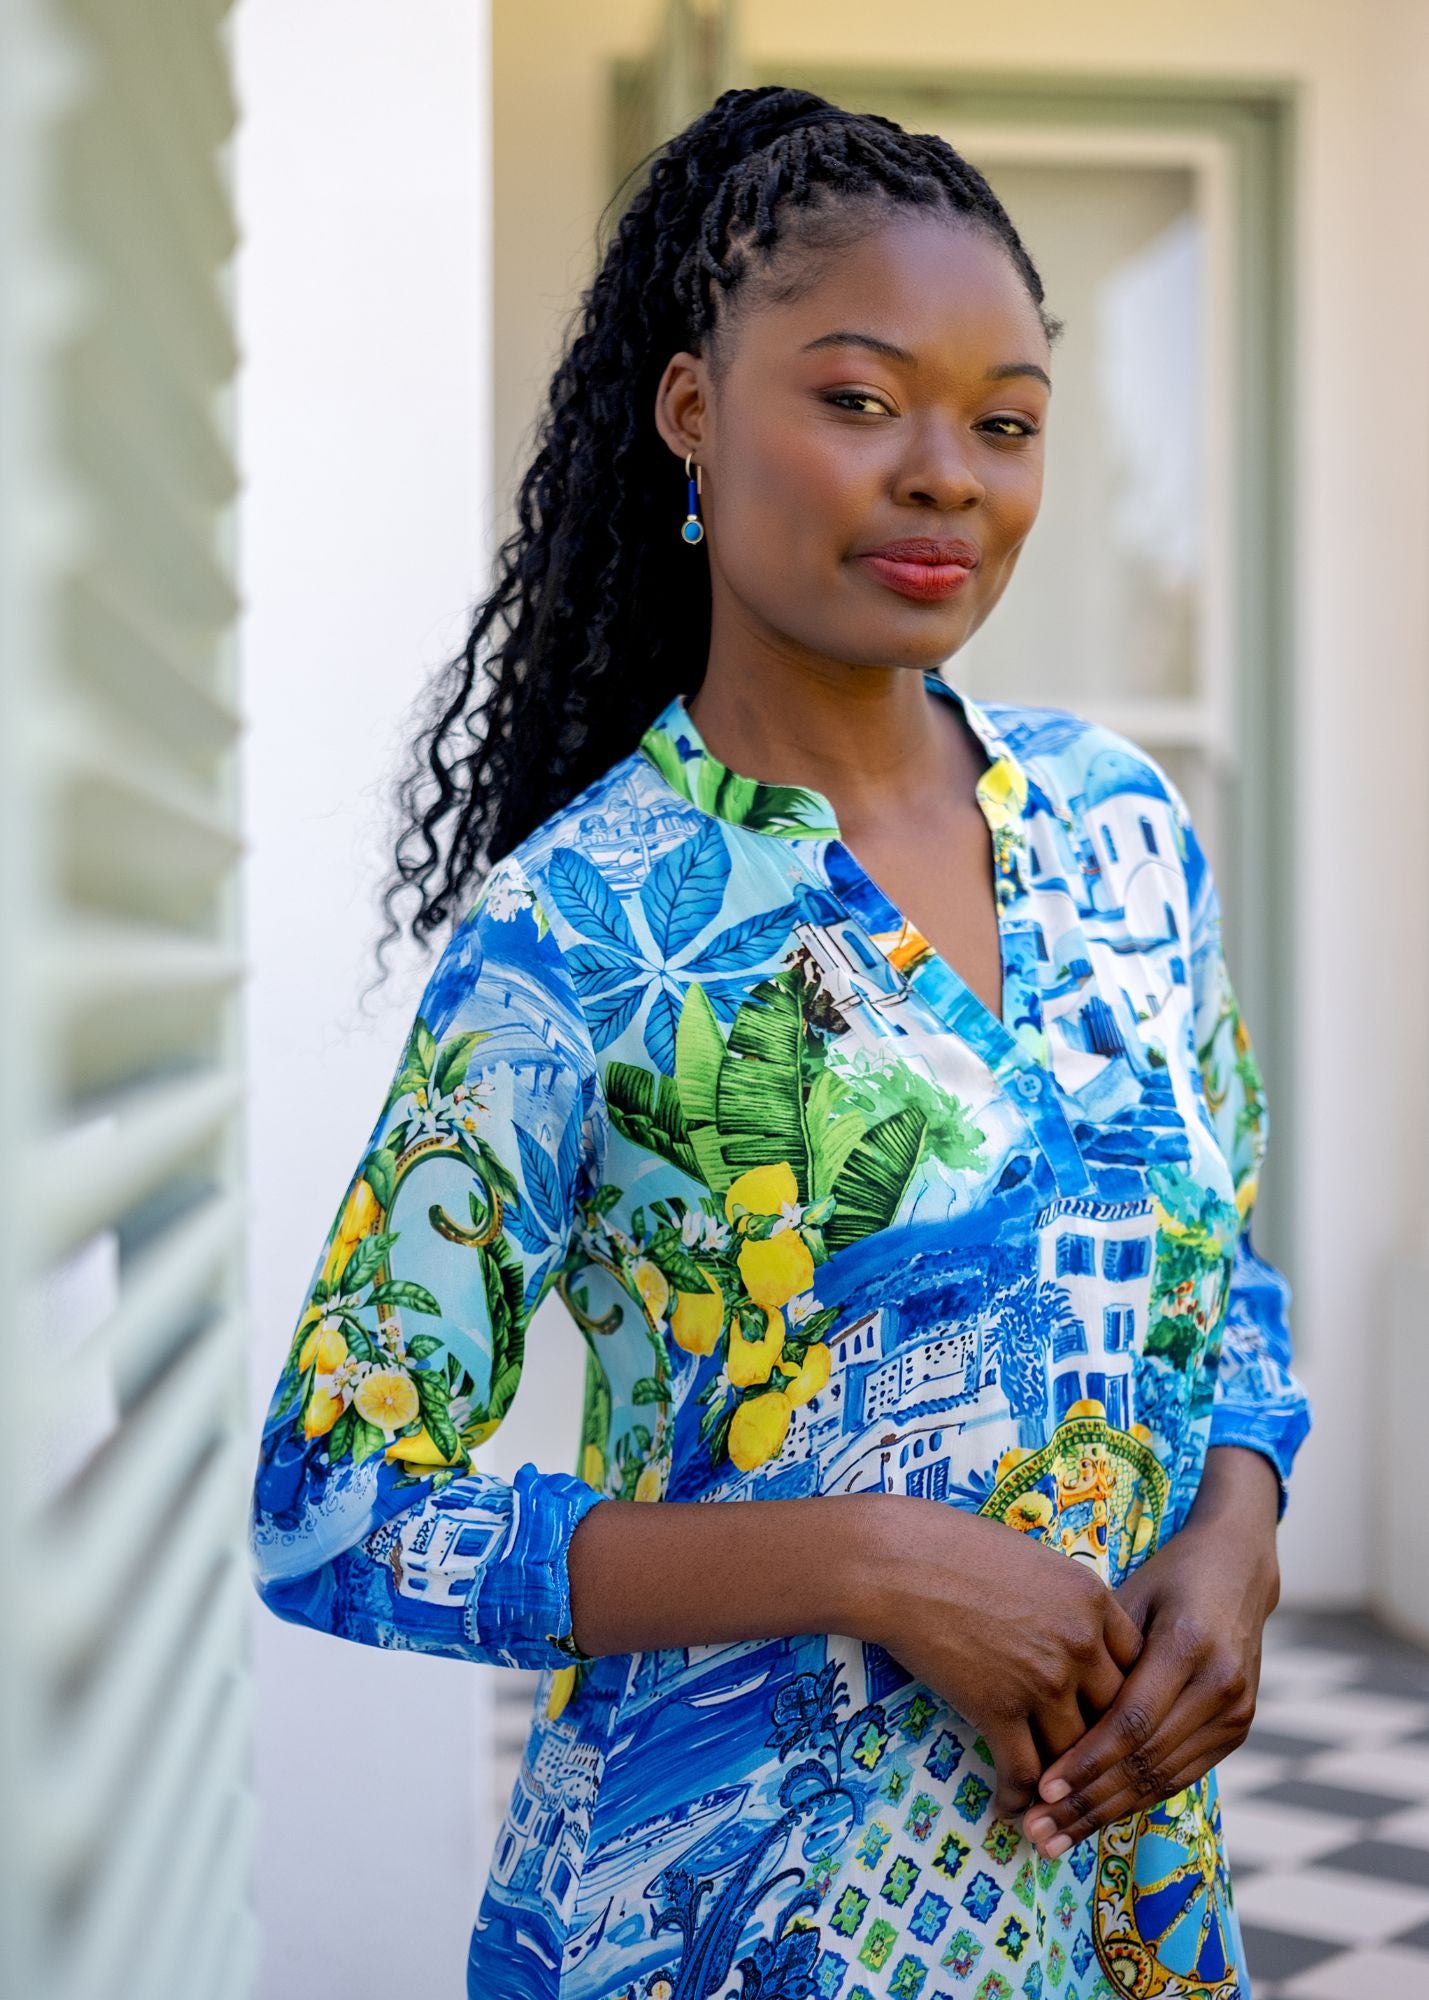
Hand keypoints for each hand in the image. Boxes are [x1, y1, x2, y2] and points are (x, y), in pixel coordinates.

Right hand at [859, 1500, 1144, 1820]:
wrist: (897, 1563)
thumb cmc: (957, 1549)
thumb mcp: (1035, 1562)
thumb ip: (1069, 1604)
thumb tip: (1082, 1641)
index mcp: (1092, 1599)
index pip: (1136, 1664)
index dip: (1127, 1694)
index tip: (1110, 1712)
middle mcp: (1079, 1642)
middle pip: (1114, 1714)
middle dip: (1102, 1743)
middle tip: (1089, 1765)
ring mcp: (1041, 1679)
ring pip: (1074, 1752)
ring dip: (1064, 1781)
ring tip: (1054, 1802)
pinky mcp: (997, 1709)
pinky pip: (1023, 1772)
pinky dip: (1020, 1801)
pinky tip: (1011, 1811)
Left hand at [1020, 1446, 1280, 1856]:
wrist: (1237, 1569)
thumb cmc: (1166, 1575)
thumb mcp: (1128, 1595)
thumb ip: (1096, 1650)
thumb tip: (1039, 1705)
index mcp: (1187, 1644)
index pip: (1130, 1722)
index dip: (1086, 1761)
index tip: (1041, 1788)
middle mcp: (1219, 1683)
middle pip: (1145, 1760)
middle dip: (1088, 1802)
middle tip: (1039, 1832)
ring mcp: (1236, 1711)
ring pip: (1163, 1778)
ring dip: (1107, 1813)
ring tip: (1057, 1838)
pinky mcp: (1239, 1729)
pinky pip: (1181, 1774)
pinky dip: (1136, 1798)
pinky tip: (1096, 1815)